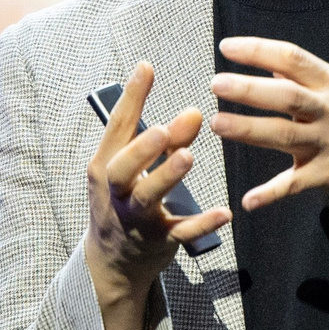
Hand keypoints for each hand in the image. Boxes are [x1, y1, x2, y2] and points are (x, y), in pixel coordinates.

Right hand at [84, 61, 231, 329]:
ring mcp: (135, 219)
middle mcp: (116, 192)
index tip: (146, 68)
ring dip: (166, 177)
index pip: (116, 128)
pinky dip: (202, 224)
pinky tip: (224, 213)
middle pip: (121, 169)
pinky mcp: (159, 242)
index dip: (131, 98)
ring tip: (189, 157)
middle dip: (141, 149)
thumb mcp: (135, 168)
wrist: (113, 262)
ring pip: (147, 199)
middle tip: (162, 129)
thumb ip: (166, 140)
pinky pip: (181, 233)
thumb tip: (195, 112)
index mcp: (105, 166)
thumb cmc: (125, 200)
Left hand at [209, 37, 328, 220]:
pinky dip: (271, 193)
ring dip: (248, 130)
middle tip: (215, 84)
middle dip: (248, 89)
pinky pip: (297, 184)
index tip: (227, 46)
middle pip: (286, 95)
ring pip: (285, 134)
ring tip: (217, 124)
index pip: (292, 58)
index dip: (258, 50)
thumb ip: (310, 82)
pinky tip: (248, 201)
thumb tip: (271, 67)